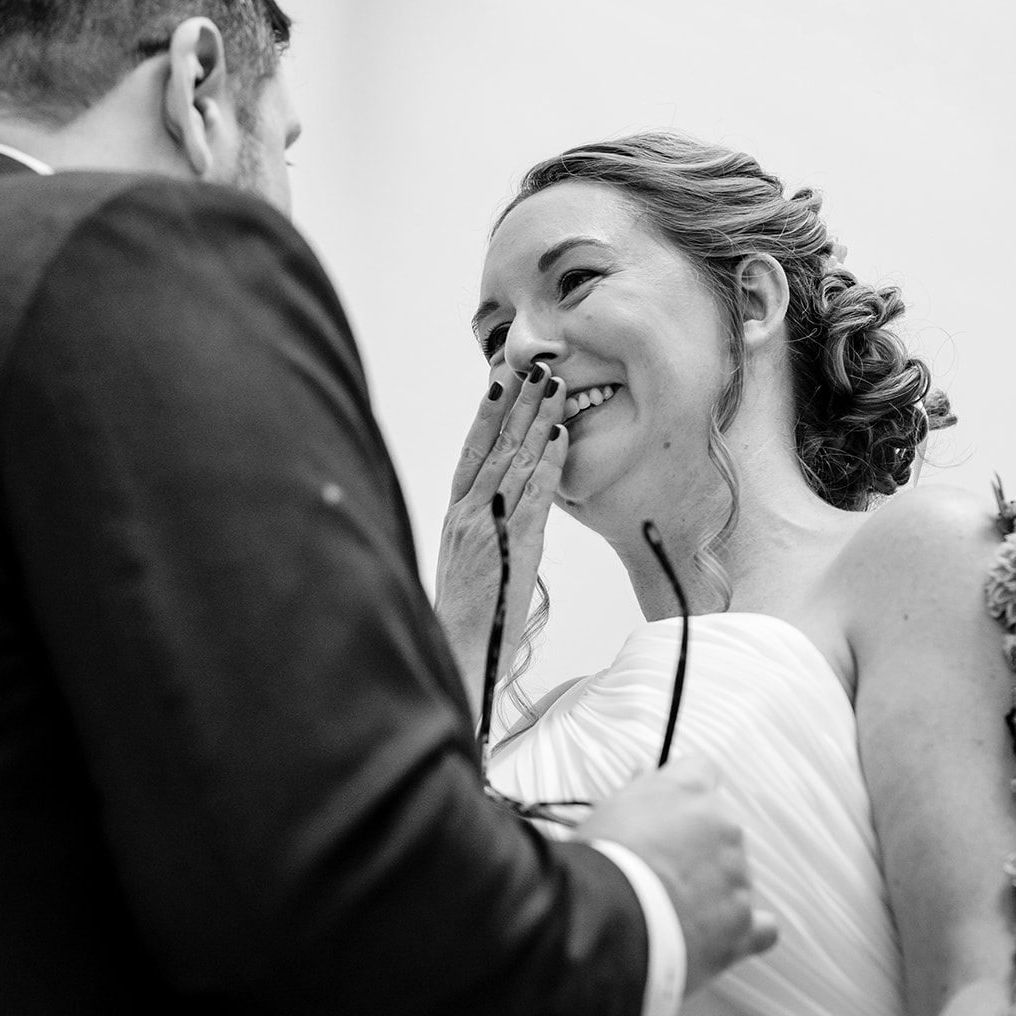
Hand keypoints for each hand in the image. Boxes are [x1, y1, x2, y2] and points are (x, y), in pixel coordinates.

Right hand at [434, 362, 567, 722]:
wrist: (459, 650)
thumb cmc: (468, 613)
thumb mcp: (468, 560)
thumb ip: (483, 525)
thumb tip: (500, 500)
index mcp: (455, 514)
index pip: (472, 450)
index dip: (487, 411)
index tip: (501, 378)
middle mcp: (468, 512)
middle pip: (494, 444)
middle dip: (517, 402)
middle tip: (536, 365)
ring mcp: (489, 526)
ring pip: (515, 460)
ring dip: (538, 419)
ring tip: (556, 386)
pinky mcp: (513, 544)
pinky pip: (534, 493)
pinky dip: (548, 460)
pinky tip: (560, 435)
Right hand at [577, 755, 777, 995]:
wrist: (611, 916)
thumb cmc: (605, 860)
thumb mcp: (608, 809)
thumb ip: (638, 791)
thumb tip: (645, 775)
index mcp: (690, 791)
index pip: (701, 771)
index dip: (684, 793)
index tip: (670, 809)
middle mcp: (724, 826)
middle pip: (722, 827)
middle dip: (698, 846)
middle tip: (662, 867)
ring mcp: (738, 875)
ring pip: (736, 875)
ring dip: (713, 888)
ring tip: (672, 909)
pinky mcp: (743, 921)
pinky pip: (761, 926)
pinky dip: (746, 931)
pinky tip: (722, 935)